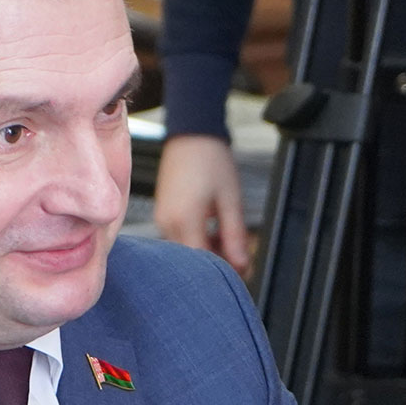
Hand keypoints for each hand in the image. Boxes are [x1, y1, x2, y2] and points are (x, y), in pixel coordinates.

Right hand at [153, 134, 250, 275]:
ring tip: (229, 236)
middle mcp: (167, 223)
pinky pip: (181, 237)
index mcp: (184, 220)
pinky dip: (199, 238)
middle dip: (219, 260)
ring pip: (188, 249)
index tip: (243, 270)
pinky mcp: (163, 214)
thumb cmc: (211, 160)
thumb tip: (242, 264)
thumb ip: (235, 235)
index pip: (203, 262)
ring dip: (210, 249)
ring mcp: (162, 219)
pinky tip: (213, 228)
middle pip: (194, 259)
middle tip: (241, 253)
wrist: (191, 134)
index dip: (224, 270)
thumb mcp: (230, 199)